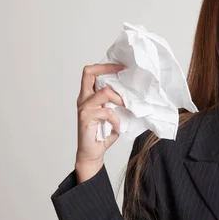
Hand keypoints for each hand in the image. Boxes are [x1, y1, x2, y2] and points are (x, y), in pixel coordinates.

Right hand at [75, 63, 125, 181]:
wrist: (92, 153)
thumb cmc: (103, 133)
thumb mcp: (113, 114)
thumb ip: (117, 103)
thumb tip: (135, 94)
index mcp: (88, 95)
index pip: (91, 72)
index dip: (105, 66)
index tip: (121, 66)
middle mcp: (83, 98)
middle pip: (88, 73)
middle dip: (108, 69)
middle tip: (124, 73)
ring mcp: (84, 107)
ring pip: (104, 92)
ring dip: (119, 99)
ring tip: (126, 107)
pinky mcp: (86, 117)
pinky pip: (107, 112)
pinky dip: (116, 120)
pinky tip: (117, 128)